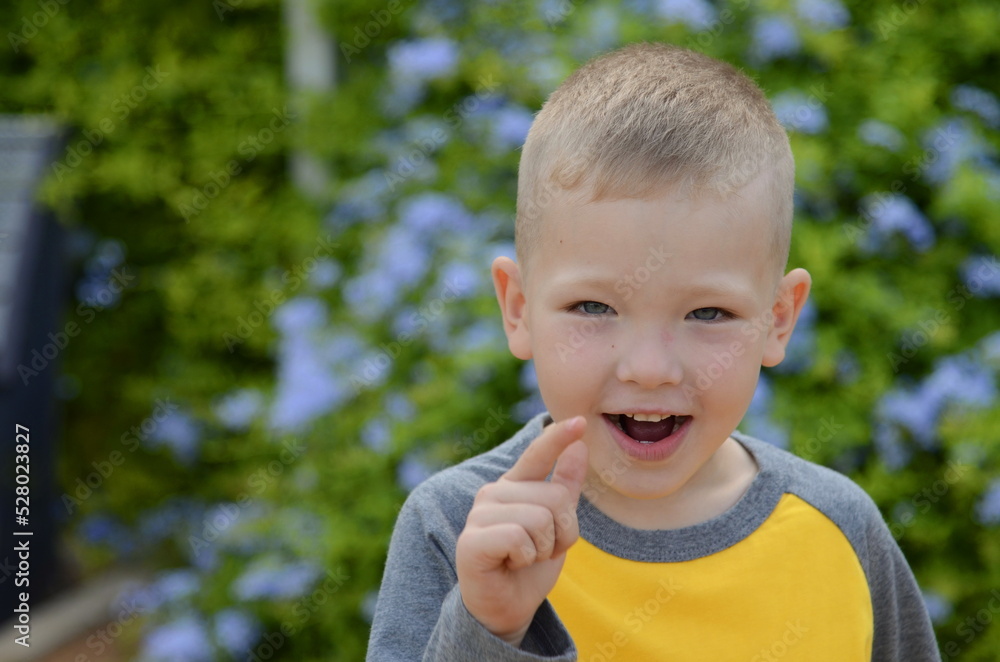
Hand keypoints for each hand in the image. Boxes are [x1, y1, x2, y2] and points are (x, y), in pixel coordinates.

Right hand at [455, 415, 588, 647]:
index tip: (580, 422)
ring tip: (524, 559)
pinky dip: (525, 558)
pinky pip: (519, 538)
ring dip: (543, 549)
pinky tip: (510, 565)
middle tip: (539, 552)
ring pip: (539, 520)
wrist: (505, 608)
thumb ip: (565, 487)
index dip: (557, 438)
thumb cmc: (528, 567)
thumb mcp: (557, 526)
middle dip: (561, 534)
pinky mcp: (472, 540)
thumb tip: (580, 445)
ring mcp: (479, 515)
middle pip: (554, 499)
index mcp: (514, 487)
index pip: (538, 455)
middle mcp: (494, 493)